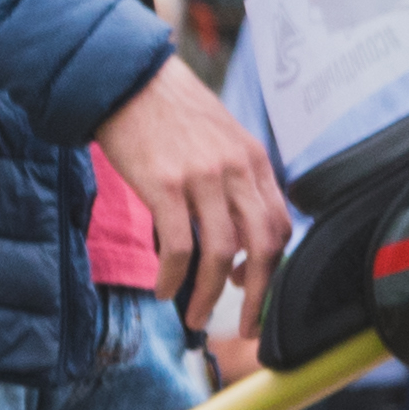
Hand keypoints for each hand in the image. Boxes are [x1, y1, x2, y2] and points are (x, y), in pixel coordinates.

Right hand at [98, 60, 285, 333]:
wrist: (128, 81)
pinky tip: (163, 291)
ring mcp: (204, 178)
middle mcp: (238, 170)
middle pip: (264, 244)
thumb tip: (236, 233)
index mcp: (255, 161)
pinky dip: (173, 277)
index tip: (254, 290)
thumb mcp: (220, 141)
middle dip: (258, 295)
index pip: (280, 223)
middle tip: (243, 328)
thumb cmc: (171, 114)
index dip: (272, 265)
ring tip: (194, 318)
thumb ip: (234, 181)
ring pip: (222, 254)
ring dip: (210, 296)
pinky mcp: (165, 186)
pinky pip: (178, 247)